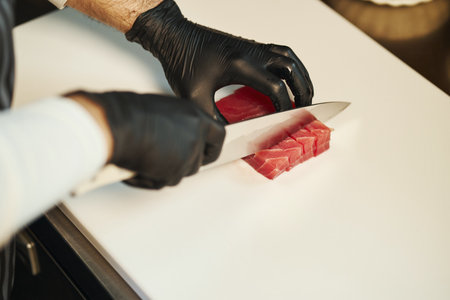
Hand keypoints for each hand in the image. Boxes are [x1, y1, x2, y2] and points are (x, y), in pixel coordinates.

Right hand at [69, 91, 224, 188]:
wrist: (116, 126)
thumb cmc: (129, 113)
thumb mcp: (162, 110)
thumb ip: (175, 123)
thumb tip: (171, 134)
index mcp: (194, 116)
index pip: (217, 135)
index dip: (211, 147)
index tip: (205, 152)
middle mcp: (195, 137)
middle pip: (199, 160)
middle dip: (183, 163)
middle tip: (166, 160)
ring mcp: (186, 157)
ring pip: (181, 173)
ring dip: (165, 171)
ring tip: (145, 160)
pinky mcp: (173, 174)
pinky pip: (161, 182)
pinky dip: (148, 179)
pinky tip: (135, 168)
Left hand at [125, 0, 313, 122]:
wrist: (175, 36)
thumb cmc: (182, 61)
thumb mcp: (194, 97)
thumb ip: (213, 118)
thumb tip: (227, 135)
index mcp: (240, 65)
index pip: (274, 88)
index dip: (284, 107)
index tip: (285, 121)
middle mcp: (251, 53)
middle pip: (290, 69)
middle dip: (302, 90)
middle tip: (305, 108)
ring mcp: (252, 47)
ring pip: (289, 57)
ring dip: (300, 75)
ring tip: (305, 93)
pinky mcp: (249, 45)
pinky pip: (280, 51)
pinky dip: (291, 64)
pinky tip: (289, 76)